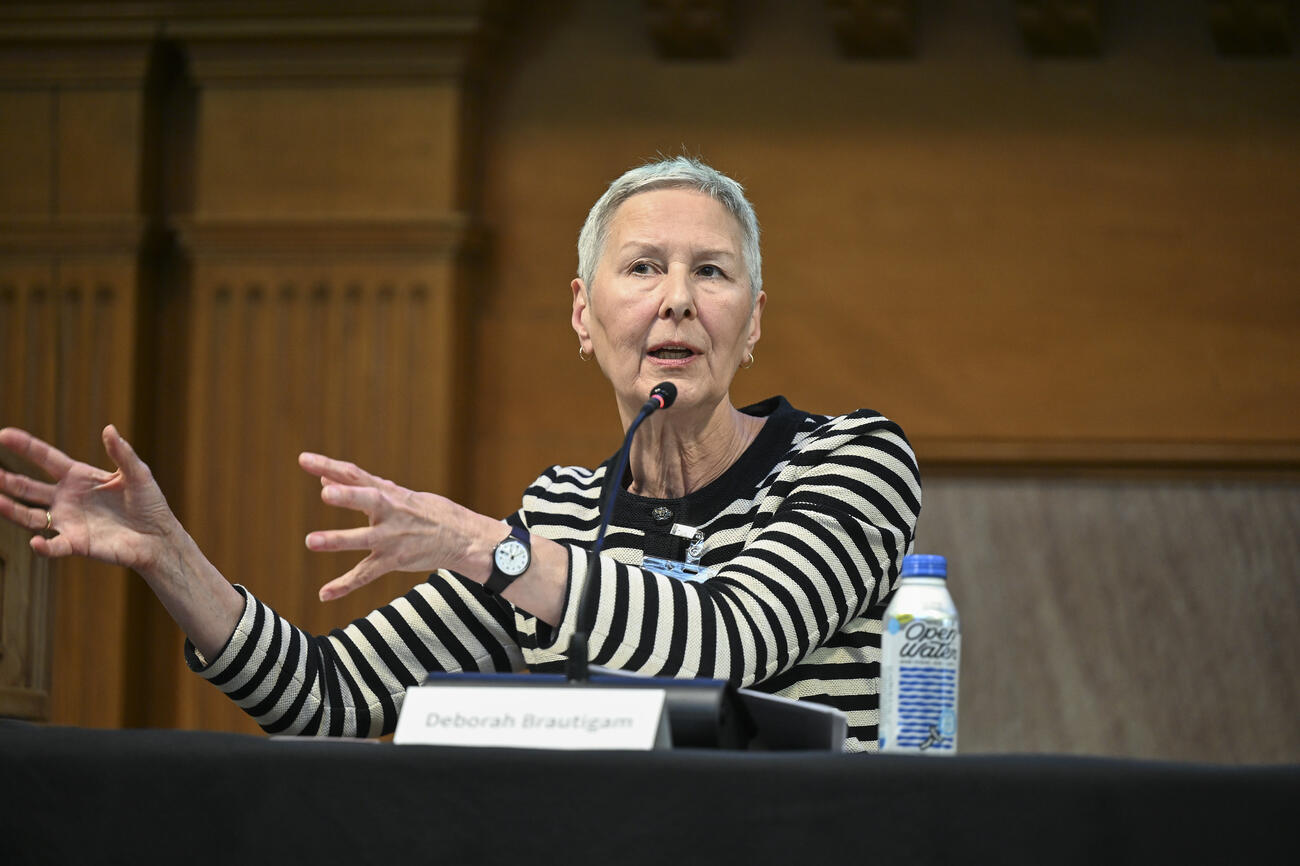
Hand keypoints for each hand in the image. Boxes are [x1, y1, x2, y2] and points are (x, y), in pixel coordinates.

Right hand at [0, 425, 181, 572]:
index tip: (4, 434)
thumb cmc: (150, 503)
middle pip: (29, 487)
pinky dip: (43, 547)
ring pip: (30, 516)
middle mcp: (67, 498)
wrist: (159, 537)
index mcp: (79, 477)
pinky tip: (36, 542)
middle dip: (8, 480)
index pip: (46, 458)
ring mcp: (68, 522)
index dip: (26, 447)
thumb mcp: (138, 474)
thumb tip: (108, 428)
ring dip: (12, 510)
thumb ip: (122, 453)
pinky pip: (54, 546)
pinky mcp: (76, 543)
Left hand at [298, 453, 491, 601]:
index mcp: (388, 493)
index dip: (330, 466)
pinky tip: (324, 594)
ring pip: (363, 539)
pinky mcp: (395, 560)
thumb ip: (359, 489)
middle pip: (368, 500)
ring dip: (337, 540)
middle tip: (326, 493)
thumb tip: (324, 480)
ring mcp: (393, 538)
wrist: (463, 537)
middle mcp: (390, 512)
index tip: (304, 459)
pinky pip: (366, 574)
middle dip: (348, 496)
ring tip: (310, 541)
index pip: (355, 475)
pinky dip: (344, 584)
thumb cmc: (427, 512)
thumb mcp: (397, 494)